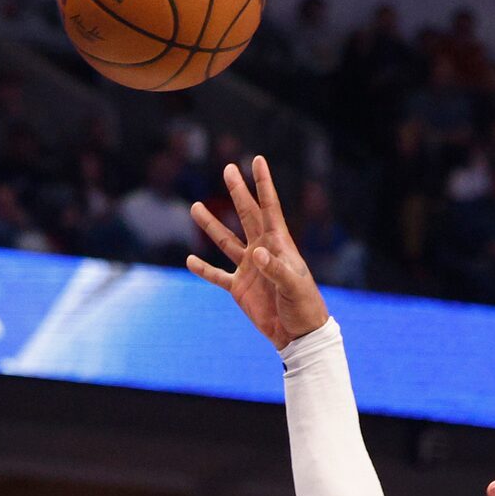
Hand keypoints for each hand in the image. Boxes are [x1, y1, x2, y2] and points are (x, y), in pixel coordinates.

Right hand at [187, 157, 328, 348]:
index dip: (263, 184)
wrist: (298, 335)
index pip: (270, 208)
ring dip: (211, 225)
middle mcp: (263, 250)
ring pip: (226, 241)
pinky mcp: (239, 287)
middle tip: (228, 169)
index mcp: (279, 244)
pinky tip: (190, 260)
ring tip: (195, 207)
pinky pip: (217, 275)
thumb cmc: (304, 307)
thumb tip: (257, 253)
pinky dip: (203, 269)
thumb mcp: (293, 286)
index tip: (257, 160)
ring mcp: (249, 268)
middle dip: (238, 192)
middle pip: (247, 215)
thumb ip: (276, 269)